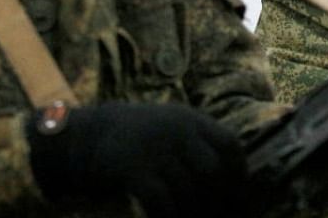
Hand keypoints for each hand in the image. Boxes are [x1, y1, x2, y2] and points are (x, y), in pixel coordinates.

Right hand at [25, 103, 244, 217]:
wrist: (88, 133)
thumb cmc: (139, 138)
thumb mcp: (172, 128)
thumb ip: (199, 145)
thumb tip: (233, 183)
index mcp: (191, 120)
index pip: (229, 145)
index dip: (239, 174)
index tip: (239, 198)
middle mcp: (177, 131)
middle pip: (212, 172)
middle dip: (219, 202)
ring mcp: (154, 148)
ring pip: (188, 191)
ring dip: (195, 215)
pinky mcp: (132, 168)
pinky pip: (161, 201)